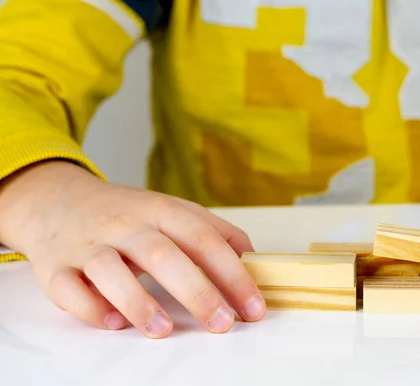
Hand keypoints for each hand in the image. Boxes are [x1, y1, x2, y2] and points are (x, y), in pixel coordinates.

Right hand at [0, 161, 265, 337]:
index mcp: (159, 210)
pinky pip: (67, 288)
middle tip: (222, 324)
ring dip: (138, 302)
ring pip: (110, 269)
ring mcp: (88, 245)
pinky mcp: (55, 267)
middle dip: (197, 292)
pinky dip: (88, 307)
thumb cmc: (125, 213)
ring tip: (164, 331)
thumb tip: (250, 257)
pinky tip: (112, 323)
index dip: (232, 274)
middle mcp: (125, 225)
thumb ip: (211, 230)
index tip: (253, 307)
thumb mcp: (170, 209)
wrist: (56, 200)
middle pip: (162, 255)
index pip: (203, 239)